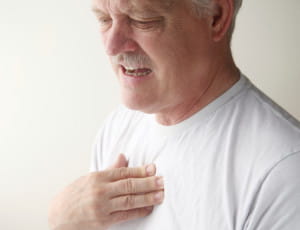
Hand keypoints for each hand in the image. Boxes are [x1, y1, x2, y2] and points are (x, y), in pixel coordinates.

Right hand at [48, 154, 163, 229]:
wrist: (58, 216)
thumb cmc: (74, 195)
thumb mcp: (90, 178)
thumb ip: (110, 169)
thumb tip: (124, 157)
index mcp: (97, 177)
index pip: (123, 172)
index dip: (140, 170)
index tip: (153, 168)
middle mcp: (100, 191)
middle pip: (128, 185)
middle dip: (147, 183)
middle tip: (162, 180)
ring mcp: (101, 207)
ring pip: (129, 200)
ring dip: (147, 197)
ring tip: (160, 194)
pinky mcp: (103, 222)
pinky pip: (124, 215)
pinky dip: (138, 211)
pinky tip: (148, 208)